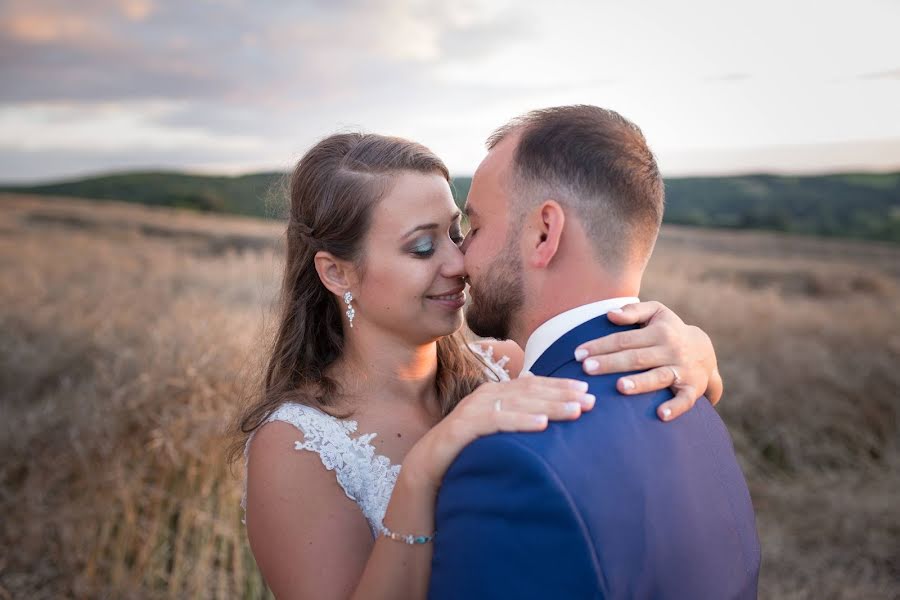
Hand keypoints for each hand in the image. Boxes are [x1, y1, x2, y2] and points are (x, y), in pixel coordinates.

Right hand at [404, 376, 594, 491]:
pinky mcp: (465, 426)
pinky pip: (497, 420)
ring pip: (518, 403)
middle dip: (562, 394)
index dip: (560, 386)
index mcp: (496, 392)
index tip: (587, 390)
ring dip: (549, 405)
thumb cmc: (468, 449)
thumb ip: (517, 419)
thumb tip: (549, 418)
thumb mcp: (497, 431)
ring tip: (575, 411)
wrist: (429, 465)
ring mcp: (474, 408)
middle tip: (591, 400)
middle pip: (530, 391)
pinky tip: (542, 424)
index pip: (533, 385)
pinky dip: (521, 420)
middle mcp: (486, 395)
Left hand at [573, 301, 722, 422]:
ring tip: (620, 387)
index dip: (600, 346)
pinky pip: (684, 400)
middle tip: (587, 369)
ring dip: (640, 383)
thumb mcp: (656, 313)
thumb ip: (633, 311)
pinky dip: (675, 407)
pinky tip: (660, 414)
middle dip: (611, 363)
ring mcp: (682, 370)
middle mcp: (671, 350)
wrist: (704, 351)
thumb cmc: (668, 331)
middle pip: (636, 358)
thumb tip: (609, 315)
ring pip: (658, 377)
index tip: (578, 354)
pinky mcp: (692, 389)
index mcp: (659, 332)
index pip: (624, 339)